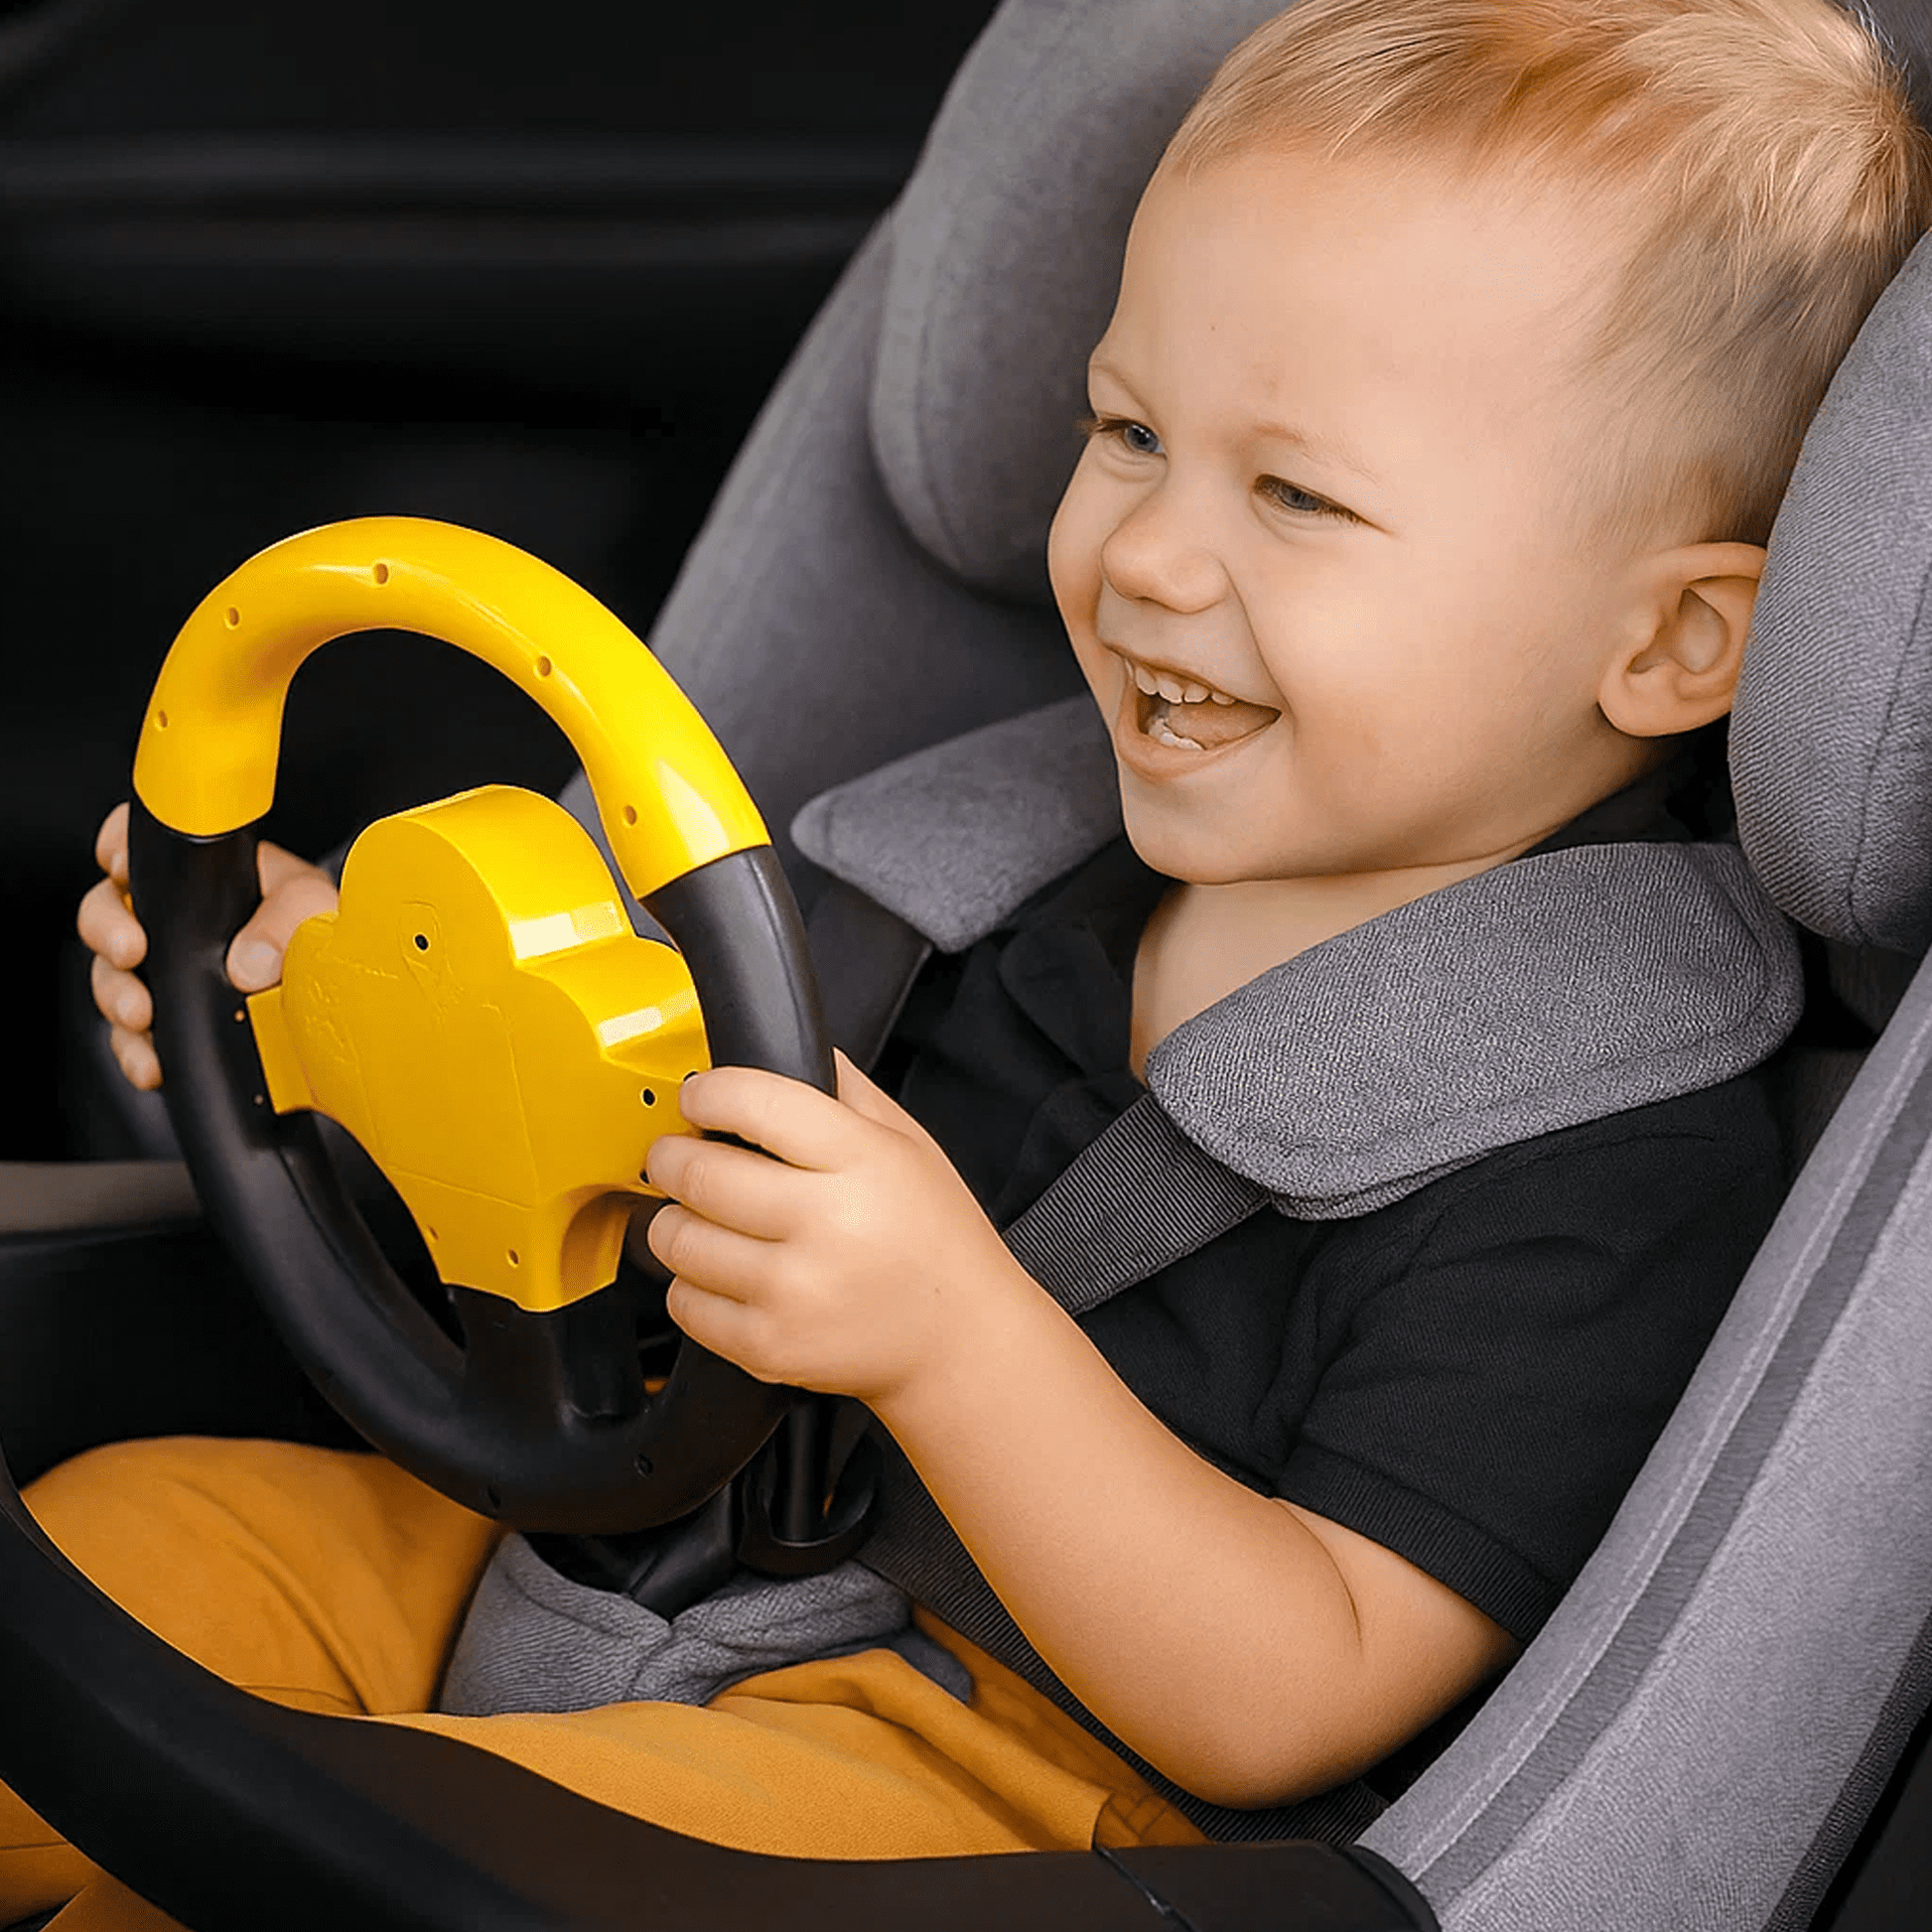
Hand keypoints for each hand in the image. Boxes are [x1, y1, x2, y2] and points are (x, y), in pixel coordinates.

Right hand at [76, 801, 340, 1091]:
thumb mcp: (319, 909)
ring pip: (113, 977)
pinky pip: (133, 1040)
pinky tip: (152, 1064)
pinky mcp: (176, 1026)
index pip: (146, 846)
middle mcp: (181, 923)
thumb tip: (247, 961)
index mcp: (211, 878)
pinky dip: (135, 1052)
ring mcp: (172, 976)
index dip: (121, 848)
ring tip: (142, 1015)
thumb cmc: (330, 944)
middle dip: (107, 929)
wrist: (350, 1019)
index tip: (123, 867)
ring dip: (117, 996)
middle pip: (109, 910)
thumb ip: (291, 913)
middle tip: (130, 950)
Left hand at [644, 1051, 1030, 1409]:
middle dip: (671, 1155)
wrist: (957, 1338)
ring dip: (674, 1219)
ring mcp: (793, 1291)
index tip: (699, 1098)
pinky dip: (690, 1283)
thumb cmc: (934, 1236)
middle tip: (676, 1154)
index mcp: (862, 1160)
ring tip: (701, 1216)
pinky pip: (684, 1302)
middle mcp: (827, 1224)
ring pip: (677, 1239)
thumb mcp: (907, 1142)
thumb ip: (842, 1087)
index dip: (708, 1093)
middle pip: (698, 1172)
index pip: (754, 1103)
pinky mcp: (769, 1345)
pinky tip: (724, 1272)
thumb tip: (776, 1043)